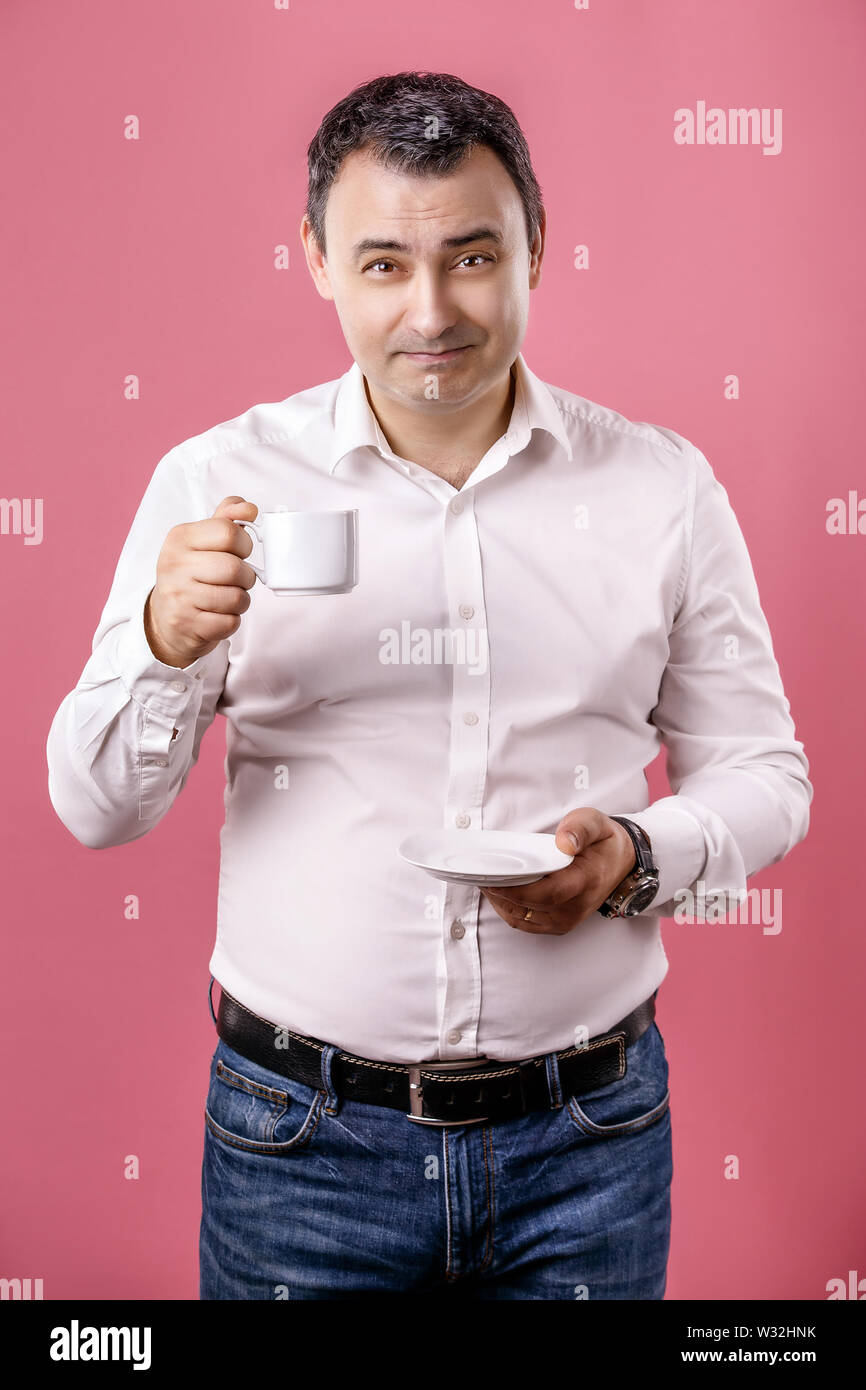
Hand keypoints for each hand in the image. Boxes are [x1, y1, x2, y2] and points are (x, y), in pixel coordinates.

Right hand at [145, 496, 258, 667]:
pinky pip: (230, 622)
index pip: (229, 532)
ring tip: (227, 597)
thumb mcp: (202, 540)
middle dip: (246, 576)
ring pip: (237, 597)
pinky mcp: (187, 624)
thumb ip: (227, 519)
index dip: (245, 543)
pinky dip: (232, 620)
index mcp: (179, 537)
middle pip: (235, 568)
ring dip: (241, 600)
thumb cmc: (191, 574)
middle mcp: (174, 565)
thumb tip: (249, 508)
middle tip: (237, 579)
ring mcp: (178, 596)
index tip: (239, 551)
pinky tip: (218, 614)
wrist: (166, 618)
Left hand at [480, 809, 637, 934]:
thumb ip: (580, 828)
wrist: (622, 864)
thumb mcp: (596, 823)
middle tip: (479, 872)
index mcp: (585, 881)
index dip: (514, 888)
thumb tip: (564, 841)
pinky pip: (524, 923)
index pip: (545, 893)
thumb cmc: (604, 843)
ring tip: (485, 879)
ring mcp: (567, 920)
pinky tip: (498, 892)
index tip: (491, 875)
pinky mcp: (558, 925)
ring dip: (499, 901)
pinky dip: (507, 909)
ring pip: (521, 917)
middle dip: (499, 891)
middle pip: (527, 906)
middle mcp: (575, 907)